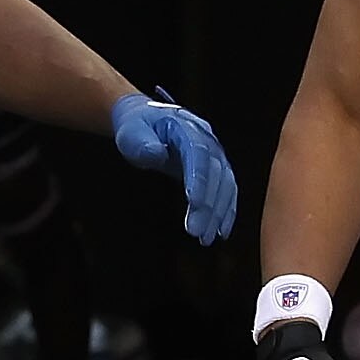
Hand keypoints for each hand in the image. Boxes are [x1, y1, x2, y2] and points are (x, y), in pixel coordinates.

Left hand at [109, 92, 237, 243]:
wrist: (148, 121)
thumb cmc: (138, 128)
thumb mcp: (131, 132)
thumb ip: (142, 143)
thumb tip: (156, 154)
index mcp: (186, 127)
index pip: (197, 152)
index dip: (198, 177)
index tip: (194, 202)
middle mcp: (207, 140)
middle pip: (215, 172)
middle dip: (208, 204)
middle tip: (197, 232)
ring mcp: (215, 154)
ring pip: (225, 184)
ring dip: (218, 213)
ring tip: (206, 238)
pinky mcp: (216, 170)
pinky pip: (227, 191)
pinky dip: (226, 212)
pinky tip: (220, 232)